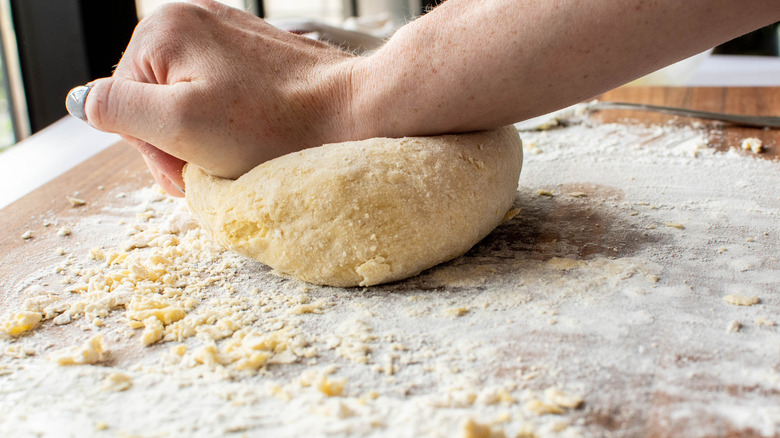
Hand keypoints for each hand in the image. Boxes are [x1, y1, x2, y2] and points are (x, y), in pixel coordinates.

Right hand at [81, 0, 358, 194]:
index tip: (189, 172)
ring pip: (186, 100)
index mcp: (162, 30)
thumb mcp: (180, 124)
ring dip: (202, 137)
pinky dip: (227, 123)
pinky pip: (218, 95)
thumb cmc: (276, 127)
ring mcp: (225, 34)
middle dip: (176, 142)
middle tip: (211, 169)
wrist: (354, 116)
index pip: (121, 102)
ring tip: (236, 155)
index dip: (151, 148)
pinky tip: (251, 138)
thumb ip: (118, 108)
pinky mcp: (253, 54)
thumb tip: (82, 100)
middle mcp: (191, 20)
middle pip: (153, 99)